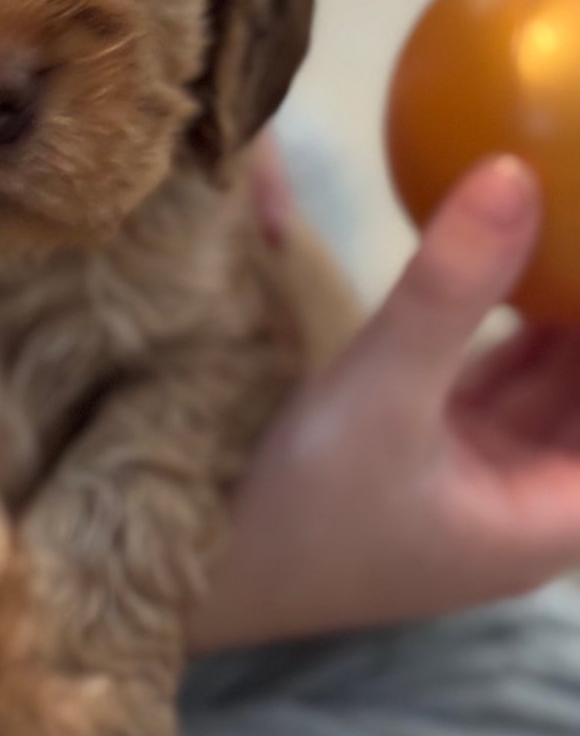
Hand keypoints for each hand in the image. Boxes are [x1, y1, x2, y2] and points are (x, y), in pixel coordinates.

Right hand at [189, 153, 579, 650]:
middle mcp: (525, 504)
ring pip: (547, 388)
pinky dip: (503, 328)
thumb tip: (514, 173)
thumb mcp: (382, 390)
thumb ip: (450, 288)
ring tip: (561, 232)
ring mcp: (473, 478)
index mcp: (549, 518)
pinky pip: (489, 380)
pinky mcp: (422, 453)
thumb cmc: (303, 504)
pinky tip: (505, 270)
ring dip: (554, 320)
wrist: (194, 562)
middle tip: (575, 227)